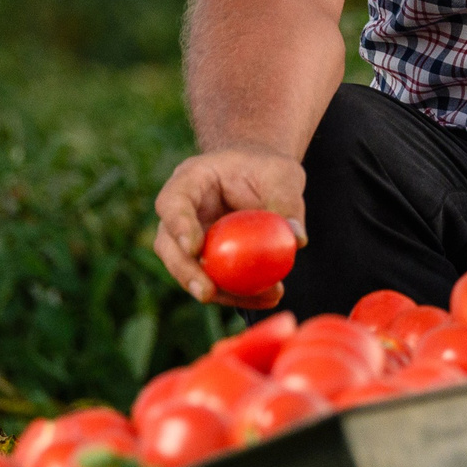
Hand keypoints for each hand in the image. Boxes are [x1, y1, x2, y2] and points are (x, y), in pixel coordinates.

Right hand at [152, 146, 307, 306]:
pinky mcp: (206, 259)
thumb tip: (297, 240)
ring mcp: (188, 238)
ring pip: (189, 270)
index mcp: (190, 180)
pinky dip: (239, 293)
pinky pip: (215, 280)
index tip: (195, 248)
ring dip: (220, 291)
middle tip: (208, 293)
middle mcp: (181, 212)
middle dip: (186, 273)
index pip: (172, 202)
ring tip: (262, 298)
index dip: (178, 226)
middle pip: (168, 245)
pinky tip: (268, 298)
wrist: (262, 176)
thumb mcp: (282, 175)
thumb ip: (287, 201)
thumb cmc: (267, 168)